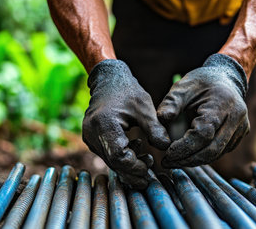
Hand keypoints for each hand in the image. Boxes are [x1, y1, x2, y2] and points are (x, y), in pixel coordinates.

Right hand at [82, 60, 169, 188]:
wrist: (108, 80)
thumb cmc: (127, 91)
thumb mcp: (145, 107)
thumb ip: (155, 128)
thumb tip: (166, 147)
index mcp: (104, 123)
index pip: (118, 155)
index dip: (134, 166)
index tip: (150, 168)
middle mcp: (92, 132)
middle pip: (113, 161)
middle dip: (132, 171)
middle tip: (150, 176)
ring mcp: (89, 136)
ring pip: (110, 160)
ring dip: (129, 164)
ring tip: (148, 160)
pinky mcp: (92, 138)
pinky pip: (107, 154)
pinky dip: (122, 157)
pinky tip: (137, 149)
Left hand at [157, 54, 249, 167]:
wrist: (224, 79)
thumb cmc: (200, 83)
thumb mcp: (182, 87)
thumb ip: (171, 103)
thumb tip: (161, 119)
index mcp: (223, 104)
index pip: (203, 134)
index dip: (184, 147)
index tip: (166, 153)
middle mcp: (237, 118)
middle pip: (212, 149)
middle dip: (187, 159)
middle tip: (167, 162)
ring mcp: (241, 128)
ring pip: (217, 154)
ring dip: (194, 160)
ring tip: (174, 160)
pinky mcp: (239, 135)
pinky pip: (220, 151)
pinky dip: (203, 156)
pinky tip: (187, 155)